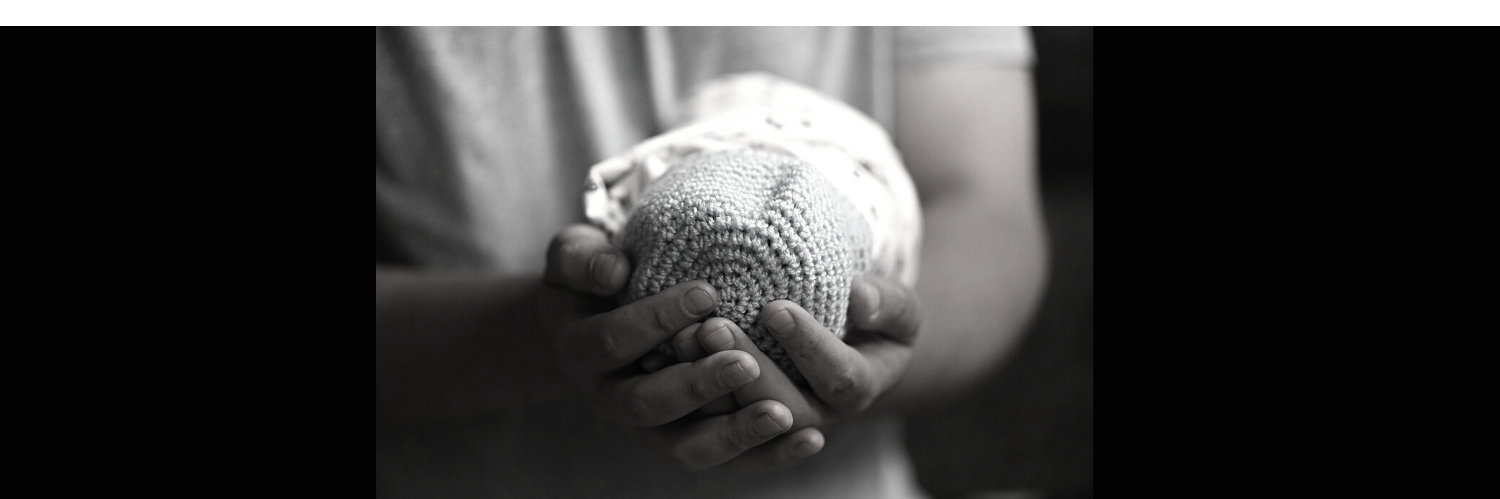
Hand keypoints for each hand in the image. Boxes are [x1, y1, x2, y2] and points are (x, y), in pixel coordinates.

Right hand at [539, 224, 821, 470]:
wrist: (599, 320)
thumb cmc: (596, 278)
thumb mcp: (574, 256)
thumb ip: (582, 258)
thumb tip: (613, 270)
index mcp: (580, 354)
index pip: (613, 342)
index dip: (656, 320)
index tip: (707, 292)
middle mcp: (611, 401)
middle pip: (649, 405)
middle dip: (698, 385)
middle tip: (744, 361)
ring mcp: (650, 430)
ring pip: (688, 448)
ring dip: (735, 433)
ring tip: (781, 414)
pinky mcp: (689, 442)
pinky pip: (727, 459)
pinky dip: (767, 454)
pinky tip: (809, 438)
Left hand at [682, 276, 921, 435]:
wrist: (849, 346)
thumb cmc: (872, 320)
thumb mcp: (897, 310)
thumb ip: (889, 304)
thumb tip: (859, 297)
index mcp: (858, 389)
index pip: (840, 378)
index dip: (809, 346)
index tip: (776, 307)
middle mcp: (816, 418)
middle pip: (783, 409)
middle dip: (748, 369)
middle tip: (713, 326)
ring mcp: (773, 426)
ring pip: (740, 424)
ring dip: (709, 388)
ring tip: (682, 339)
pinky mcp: (734, 424)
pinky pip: (707, 427)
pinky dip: (682, 397)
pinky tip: (658, 360)